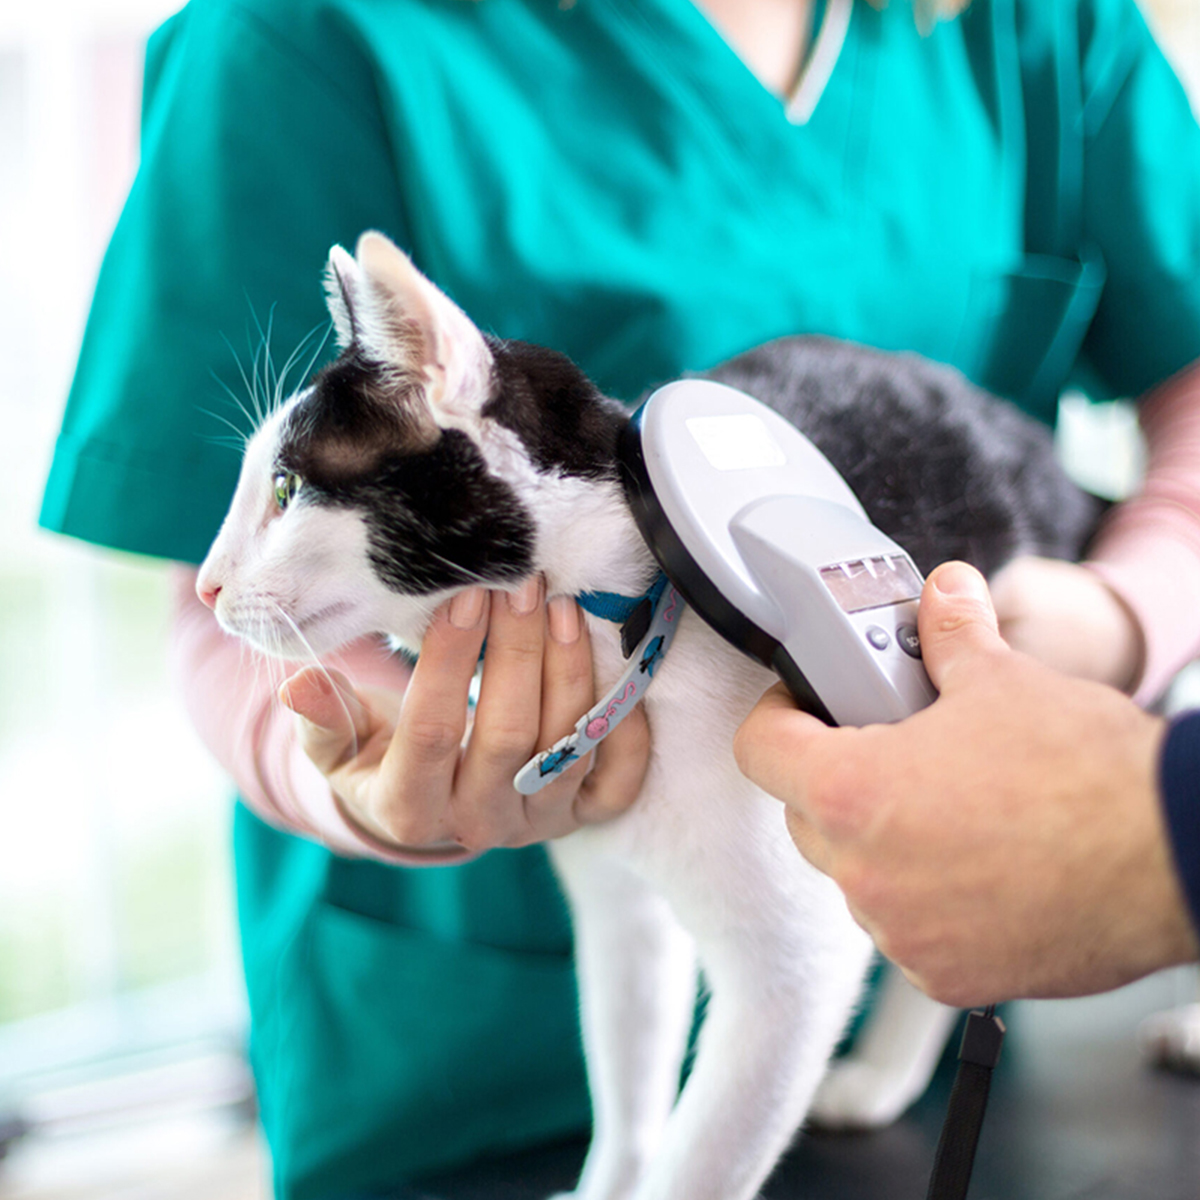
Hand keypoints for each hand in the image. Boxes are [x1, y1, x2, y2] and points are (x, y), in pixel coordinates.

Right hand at [280, 578, 649, 856]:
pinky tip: (614, 668)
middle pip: (508, 735)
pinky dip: (627, 726)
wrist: (432, 810)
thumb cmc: (380, 761)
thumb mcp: (337, 748)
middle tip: (522, 584)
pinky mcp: (583, 816)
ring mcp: (537, 823)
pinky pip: (620, 780)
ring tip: (562, 605)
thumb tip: (301, 685)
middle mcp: (479, 824)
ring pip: (566, 749)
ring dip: (569, 671)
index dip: (448, 663)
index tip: (462, 597)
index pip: (431, 733)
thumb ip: (322, 719)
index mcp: (408, 810)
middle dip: (517, 652)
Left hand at [734, 561, 1195, 1004]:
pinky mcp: (946, 977)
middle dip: (833, 777)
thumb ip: (952, 634)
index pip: (759, 749)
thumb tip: (944, 592)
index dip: (779, 715)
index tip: (806, 705)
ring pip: (856, 876)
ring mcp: (902, 933)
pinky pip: (905, 929)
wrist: (1175, 856)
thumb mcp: (1004, 681)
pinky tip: (976, 865)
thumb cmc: (1089, 775)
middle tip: (887, 748)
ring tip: (946, 809)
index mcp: (852, 792)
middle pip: (804, 814)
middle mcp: (863, 874)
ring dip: (881, 842)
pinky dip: (924, 899)